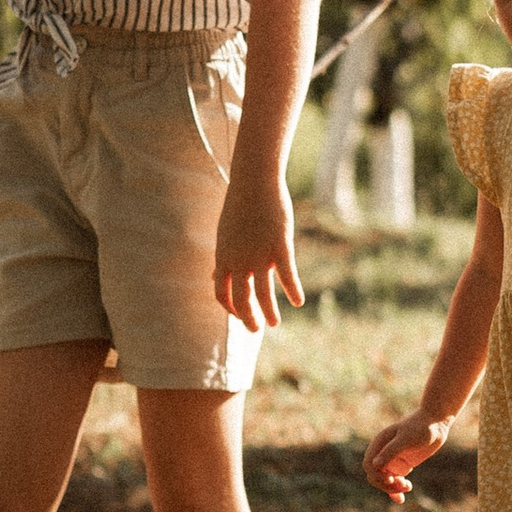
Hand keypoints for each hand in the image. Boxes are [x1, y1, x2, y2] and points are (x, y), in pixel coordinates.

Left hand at [215, 171, 303, 331]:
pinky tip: (298, 302)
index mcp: (223, 257)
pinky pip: (287, 275)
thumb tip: (213, 278)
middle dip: (248, 318)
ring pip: (263, 293)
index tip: (239, 315)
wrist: (254, 183)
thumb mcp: (225, 236)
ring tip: (275, 323)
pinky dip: (293, 290)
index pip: (221, 293)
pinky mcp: (280, 246)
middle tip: (256, 329)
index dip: (230, 309)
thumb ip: (222, 261)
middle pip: (241, 298)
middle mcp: (239, 260)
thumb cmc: (239, 208)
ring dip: (269, 312)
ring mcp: (260, 255)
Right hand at [365, 409, 451, 504]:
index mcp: (380, 443)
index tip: (391, 478)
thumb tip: (374, 465)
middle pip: (375, 475)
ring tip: (408, 487)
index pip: (369, 464)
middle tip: (402, 486)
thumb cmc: (421, 427)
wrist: (436, 423)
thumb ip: (390, 451)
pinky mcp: (402, 465)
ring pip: (385, 480)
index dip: (376, 474)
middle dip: (386, 484)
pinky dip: (396, 490)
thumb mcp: (406, 438)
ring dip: (393, 488)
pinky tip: (401, 499)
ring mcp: (393, 459)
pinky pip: (395, 480)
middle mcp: (383, 452)